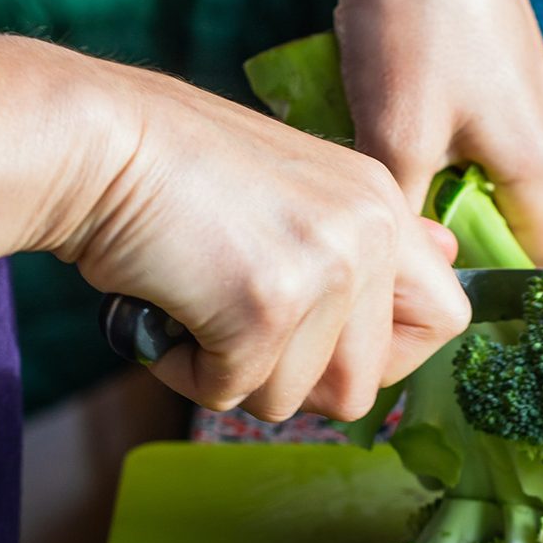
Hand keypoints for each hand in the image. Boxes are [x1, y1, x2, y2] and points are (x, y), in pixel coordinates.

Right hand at [49, 63, 469, 422]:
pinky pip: (230, 393)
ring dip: (235, 377)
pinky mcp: (265, 307)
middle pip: (367, 385)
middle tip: (244, 343)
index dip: (389, 359)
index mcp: (381, 202)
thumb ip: (368, 233)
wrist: (96, 142)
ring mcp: (323, 270)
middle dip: (299, 386)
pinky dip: (186, 371)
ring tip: (195, 312)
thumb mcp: (298, 186)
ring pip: (294, 401)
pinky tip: (166, 314)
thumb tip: (445, 253)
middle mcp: (369, 233)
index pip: (446, 317)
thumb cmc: (175, 169)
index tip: (330, 353)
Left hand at [328, 0, 542, 265]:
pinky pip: (472, 136)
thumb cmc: (416, 24)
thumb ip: (408, 217)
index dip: (487, 281)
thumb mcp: (397, 139)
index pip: (536, 261)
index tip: (431, 281)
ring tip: (387, 161)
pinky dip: (433, 143)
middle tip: (392, 219)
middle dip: (448, 229)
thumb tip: (405, 268)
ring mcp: (529, 104)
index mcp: (542, 165)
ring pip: (481, 177)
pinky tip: (392, 119)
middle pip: (504, 221)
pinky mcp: (502, 76)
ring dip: (433, 183)